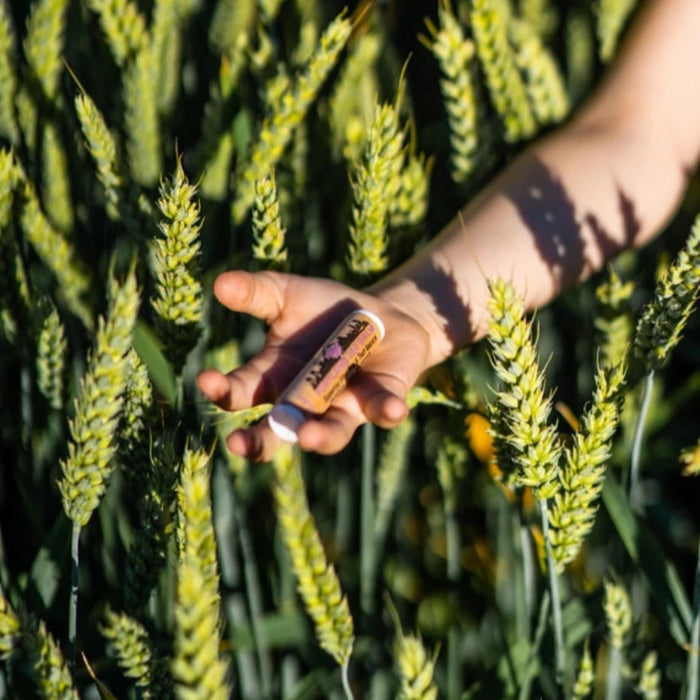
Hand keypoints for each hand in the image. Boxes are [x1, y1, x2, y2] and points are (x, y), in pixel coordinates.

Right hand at [196, 270, 432, 460]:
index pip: (241, 392)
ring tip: (308, 437)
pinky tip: (391, 409)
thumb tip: (219, 283)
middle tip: (237, 444)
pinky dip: (387, 411)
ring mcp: (344, 405)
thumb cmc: (326, 309)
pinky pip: (383, 411)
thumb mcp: (288, 294)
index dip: (223, 389)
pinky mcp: (382, 400)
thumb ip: (255, 293)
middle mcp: (306, 402)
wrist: (383, 313)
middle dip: (257, 441)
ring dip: (319, 437)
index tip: (206, 380)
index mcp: (275, 378)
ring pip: (330, 432)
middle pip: (277, 431)